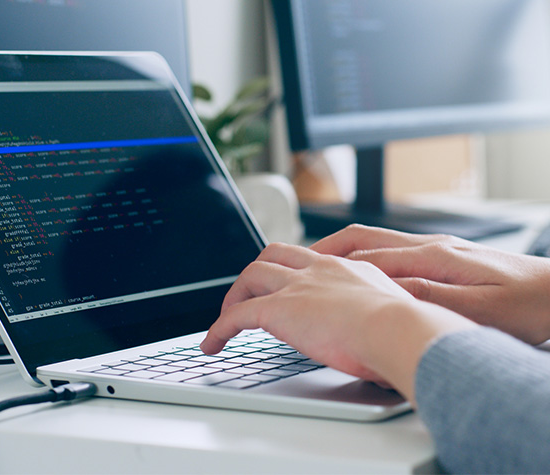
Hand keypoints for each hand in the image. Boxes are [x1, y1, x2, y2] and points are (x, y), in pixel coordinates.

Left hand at [201, 242, 472, 401]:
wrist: (398, 329)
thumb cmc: (406, 328)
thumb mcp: (393, 310)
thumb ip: (381, 312)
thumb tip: (384, 332)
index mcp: (343, 268)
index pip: (306, 257)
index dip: (289, 267)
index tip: (284, 282)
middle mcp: (317, 270)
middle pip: (273, 255)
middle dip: (257, 272)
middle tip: (248, 293)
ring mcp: (296, 286)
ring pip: (252, 275)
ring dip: (235, 295)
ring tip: (226, 317)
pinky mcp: (278, 310)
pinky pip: (237, 315)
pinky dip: (219, 328)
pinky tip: (212, 344)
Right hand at [311, 225, 549, 344]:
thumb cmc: (526, 305)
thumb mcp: (478, 309)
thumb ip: (430, 296)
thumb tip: (385, 289)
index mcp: (434, 258)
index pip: (369, 259)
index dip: (332, 266)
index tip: (304, 275)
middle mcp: (430, 247)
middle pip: (365, 239)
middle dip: (327, 247)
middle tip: (298, 260)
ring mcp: (437, 249)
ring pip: (376, 241)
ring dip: (343, 248)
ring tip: (318, 262)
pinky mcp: (444, 257)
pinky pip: (392, 251)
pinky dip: (365, 256)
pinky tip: (359, 270)